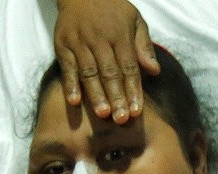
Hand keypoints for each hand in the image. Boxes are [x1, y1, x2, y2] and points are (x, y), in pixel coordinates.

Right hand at [54, 0, 158, 122]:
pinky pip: (67, 67)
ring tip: (103, 114)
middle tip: (121, 119)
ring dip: (96, 94)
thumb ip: (144, 46)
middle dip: (117, 97)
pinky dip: (70, 84)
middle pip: (110, 73)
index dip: (133, 90)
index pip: (129, 67)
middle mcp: (100, 40)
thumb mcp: (134, 20)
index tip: (137, 111)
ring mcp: (80, 43)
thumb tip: (155, 71)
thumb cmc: (112, 8)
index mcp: (120, 35)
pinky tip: (74, 101)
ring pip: (89, 72)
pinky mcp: (63, 45)